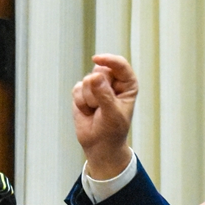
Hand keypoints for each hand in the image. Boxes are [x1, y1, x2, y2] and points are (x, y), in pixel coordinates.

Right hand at [72, 54, 137, 178]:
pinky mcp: (83, 91)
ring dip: (89, 99)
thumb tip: (94, 77)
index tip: (96, 60)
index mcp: (127, 84)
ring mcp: (97, 85)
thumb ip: (104, 95)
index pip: (120, 65)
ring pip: (87, 80)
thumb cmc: (113, 130)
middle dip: (97, 89)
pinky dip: (80, 102)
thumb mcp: (112, 114)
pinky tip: (87, 111)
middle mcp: (113, 82)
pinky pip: (76, 88)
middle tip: (102, 107)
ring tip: (96, 111)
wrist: (99, 145)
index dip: (109, 60)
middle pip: (100, 70)